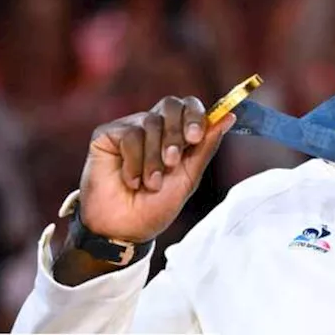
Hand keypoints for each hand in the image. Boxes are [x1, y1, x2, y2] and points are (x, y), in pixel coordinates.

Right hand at [76, 96, 232, 242]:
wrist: (125, 229)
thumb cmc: (156, 205)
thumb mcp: (188, 178)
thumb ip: (205, 147)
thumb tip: (228, 116)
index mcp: (176, 133)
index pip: (189, 106)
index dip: (195, 115)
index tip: (195, 136)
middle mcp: (153, 126)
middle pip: (170, 104)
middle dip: (175, 133)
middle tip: (172, 162)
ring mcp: (130, 128)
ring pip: (150, 123)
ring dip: (154, 159)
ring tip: (151, 184)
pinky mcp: (107, 135)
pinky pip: (129, 135)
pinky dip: (134, 162)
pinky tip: (132, 181)